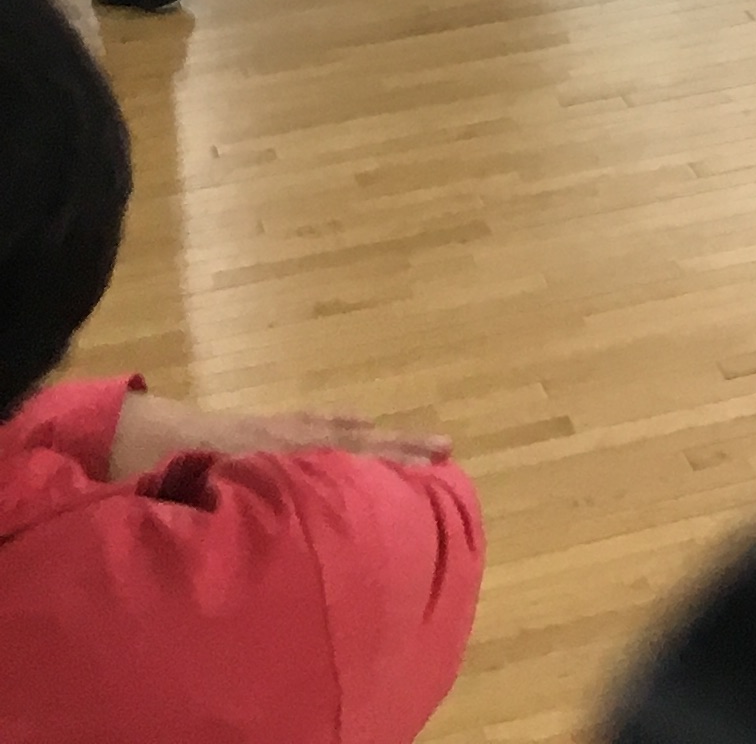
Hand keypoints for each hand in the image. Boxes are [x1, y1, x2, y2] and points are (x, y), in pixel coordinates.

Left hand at [107, 392, 453, 478]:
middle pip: (347, 439)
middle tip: (448, 448)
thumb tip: (267, 525)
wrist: (115, 433)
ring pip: (336, 430)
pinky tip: (357, 426)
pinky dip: (342, 426)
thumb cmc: (147, 474)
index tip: (428, 469)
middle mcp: (276, 437)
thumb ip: (235, 506)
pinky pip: (311, 423)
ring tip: (424, 442)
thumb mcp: (191, 496)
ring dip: (380, 437)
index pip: (336, 453)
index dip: (380, 461)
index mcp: (266, 453)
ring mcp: (267, 427)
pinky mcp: (253, 426)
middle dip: (398, 447)